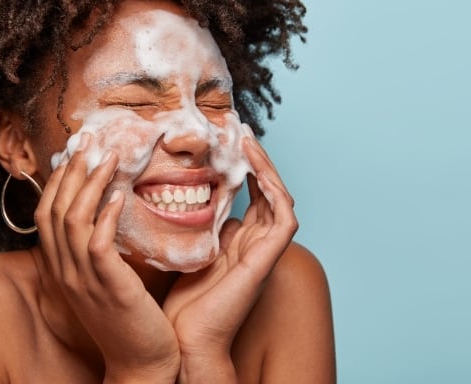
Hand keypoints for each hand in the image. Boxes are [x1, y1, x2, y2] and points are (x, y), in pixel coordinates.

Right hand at [34, 133, 179, 381]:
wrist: (141, 362)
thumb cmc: (128, 319)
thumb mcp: (104, 282)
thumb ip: (99, 251)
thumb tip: (108, 214)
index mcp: (63, 269)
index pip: (48, 215)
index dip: (59, 182)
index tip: (76, 154)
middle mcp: (65, 272)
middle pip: (54, 210)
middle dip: (70, 172)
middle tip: (89, 142)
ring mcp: (83, 280)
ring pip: (73, 220)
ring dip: (89, 184)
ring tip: (108, 157)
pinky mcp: (108, 286)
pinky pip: (98, 243)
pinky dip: (105, 215)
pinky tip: (118, 195)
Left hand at [163, 137, 297, 380]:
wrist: (185, 339)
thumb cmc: (185, 303)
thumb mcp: (191, 253)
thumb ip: (203, 230)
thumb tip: (200, 205)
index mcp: (241, 243)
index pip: (252, 197)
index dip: (245, 169)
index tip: (227, 142)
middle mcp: (256, 244)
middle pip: (267, 192)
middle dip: (257, 161)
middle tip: (241, 132)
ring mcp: (264, 252)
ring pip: (279, 199)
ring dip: (267, 168)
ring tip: (248, 141)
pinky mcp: (267, 260)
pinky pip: (284, 219)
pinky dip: (275, 192)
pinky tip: (257, 170)